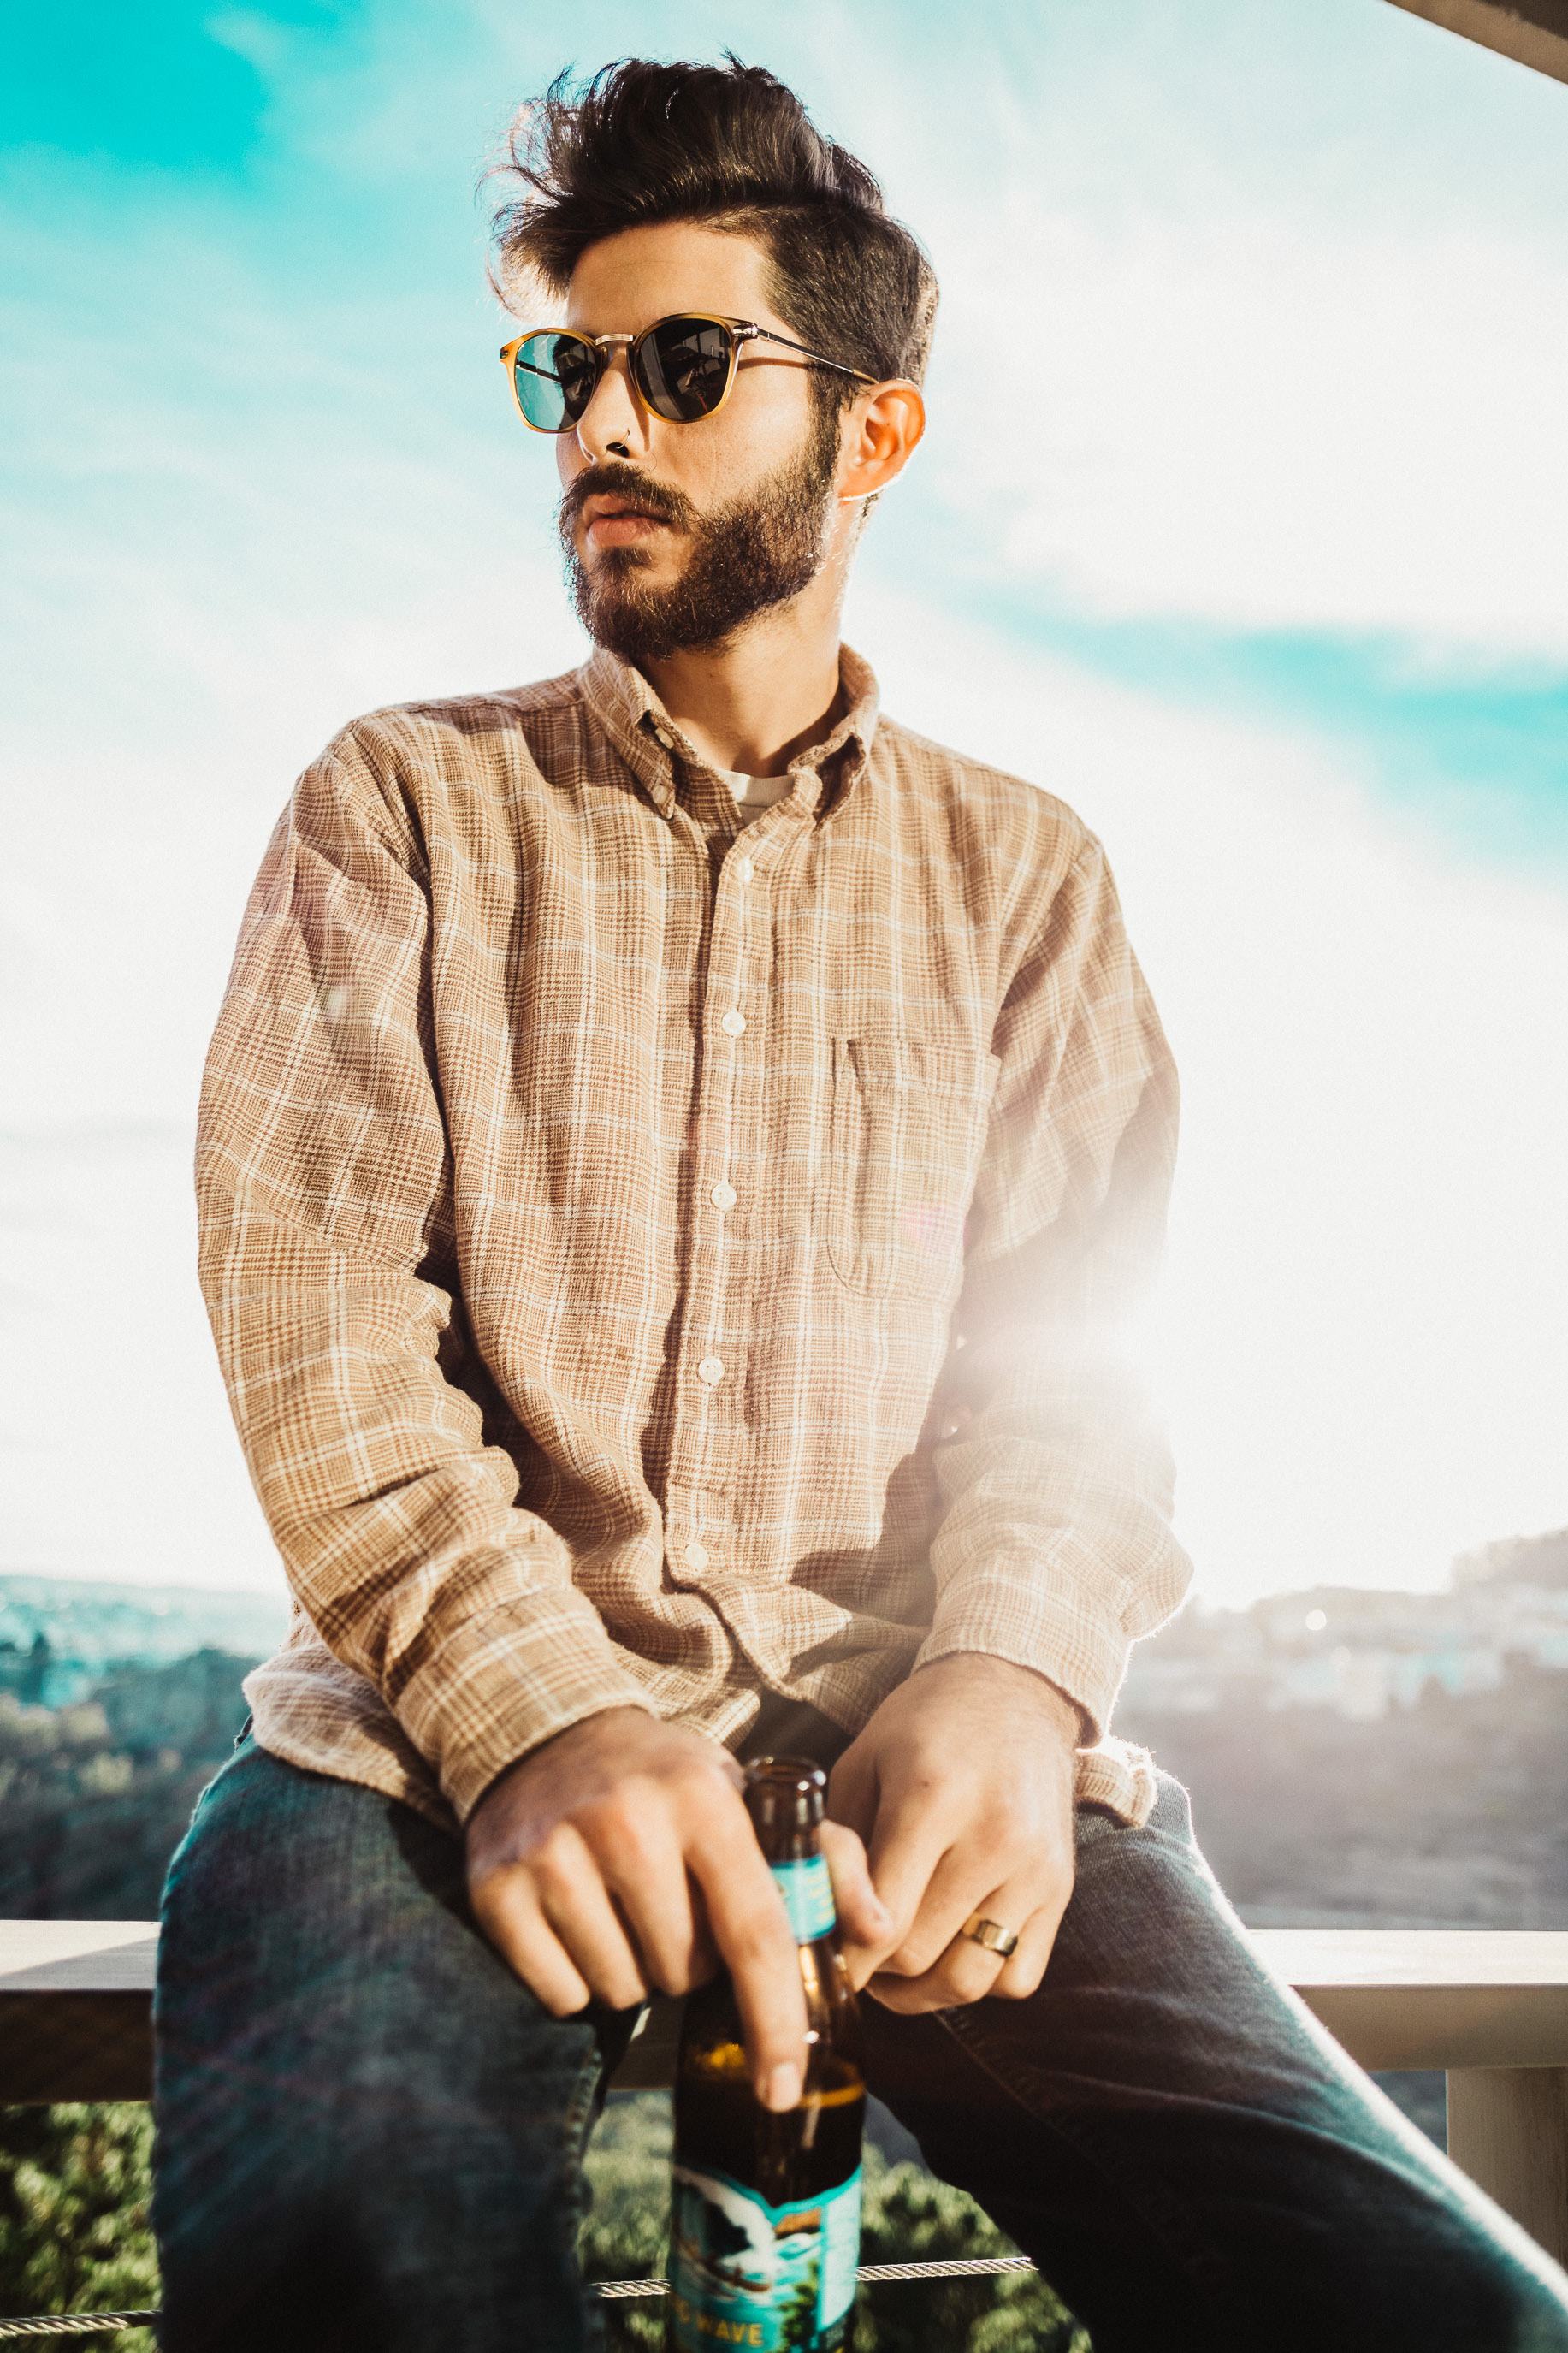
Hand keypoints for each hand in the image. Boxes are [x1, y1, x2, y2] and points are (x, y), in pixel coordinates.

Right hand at [465, 1706, 887, 2109]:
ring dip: (633, 1973)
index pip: (754, 1931)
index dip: (775, 2018)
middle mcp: (628, 1822)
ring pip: (622, 1991)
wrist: (545, 1729)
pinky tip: (577, 1919)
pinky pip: (561, 1995)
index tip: (784, 2085)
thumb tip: (878, 1929)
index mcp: (704, 1801)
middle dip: (688, 1964)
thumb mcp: (744, 1796)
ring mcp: (556, 1853)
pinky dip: (576, 1981)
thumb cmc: (665, 1780)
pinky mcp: (498, 1888)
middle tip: (671, 1907)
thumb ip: (825, 1859)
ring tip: (622, 1908)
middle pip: (683, 1974)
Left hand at [827, 1654, 1079, 2012]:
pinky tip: (949, 1947)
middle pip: (917, 1956)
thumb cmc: (923, 1726)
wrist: (1015, 1691)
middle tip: (852, 1951)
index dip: (843, 1952)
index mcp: (933, 1797)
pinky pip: (1016, 1978)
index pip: (881, 1920)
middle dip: (872, 1969)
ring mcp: (1036, 1868)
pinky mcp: (1062, 1889)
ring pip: (967, 1981)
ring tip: (893, 1966)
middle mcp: (995, 1836)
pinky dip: (977, 1980)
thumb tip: (820, 1925)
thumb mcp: (862, 1764)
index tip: (824, 1951)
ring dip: (920, 1991)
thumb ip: (840, 1847)